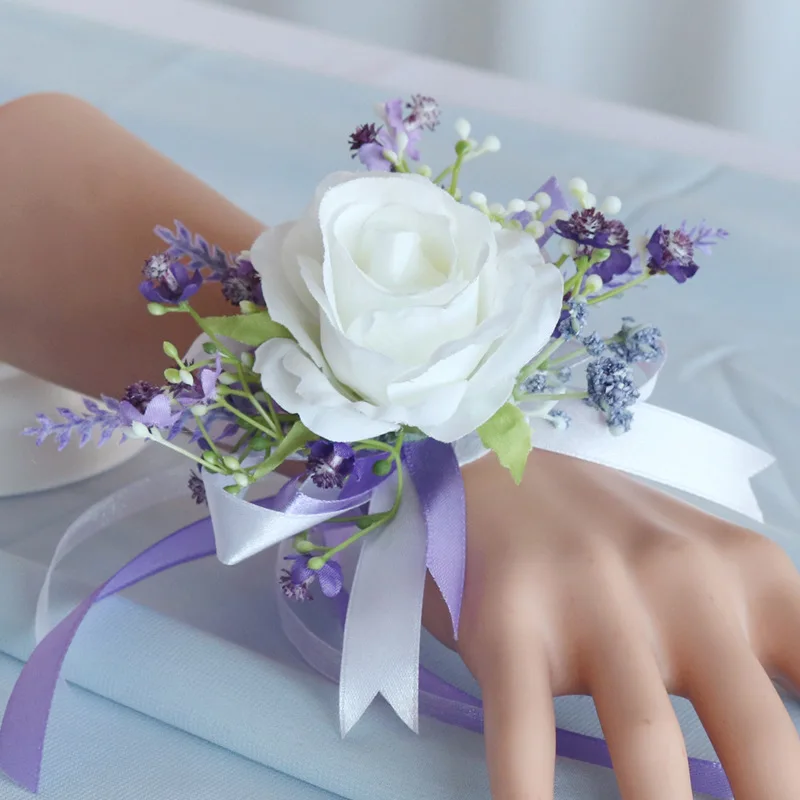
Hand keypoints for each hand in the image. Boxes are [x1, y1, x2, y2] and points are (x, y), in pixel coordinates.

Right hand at [422, 448, 799, 798]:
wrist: (498, 468)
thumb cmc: (614, 533)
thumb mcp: (715, 567)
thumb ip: (772, 649)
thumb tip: (786, 760)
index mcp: (753, 573)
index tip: (787, 794)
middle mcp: (681, 580)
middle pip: (761, 742)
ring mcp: (592, 598)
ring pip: (648, 747)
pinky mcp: (511, 621)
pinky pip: (526, 735)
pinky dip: (529, 798)